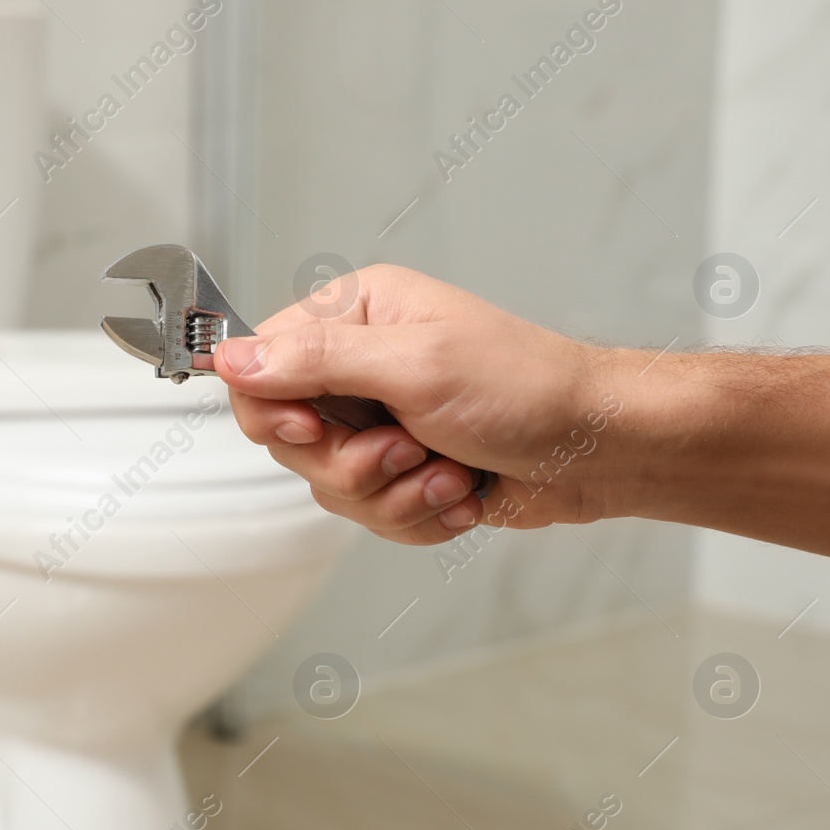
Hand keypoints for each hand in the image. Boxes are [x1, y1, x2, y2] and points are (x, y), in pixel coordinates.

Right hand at [215, 264, 619, 545]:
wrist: (598, 448)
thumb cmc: (529, 389)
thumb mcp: (415, 366)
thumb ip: (315, 361)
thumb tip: (231, 355)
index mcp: (355, 315)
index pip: (259, 365)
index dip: (276, 412)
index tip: (318, 431)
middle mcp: (359, 366)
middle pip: (288, 439)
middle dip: (351, 464)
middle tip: (407, 448)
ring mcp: (378, 422)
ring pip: (328, 485)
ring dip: (394, 494)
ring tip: (447, 470)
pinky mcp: (401, 470)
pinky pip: (368, 514)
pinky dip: (416, 515)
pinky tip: (458, 491)